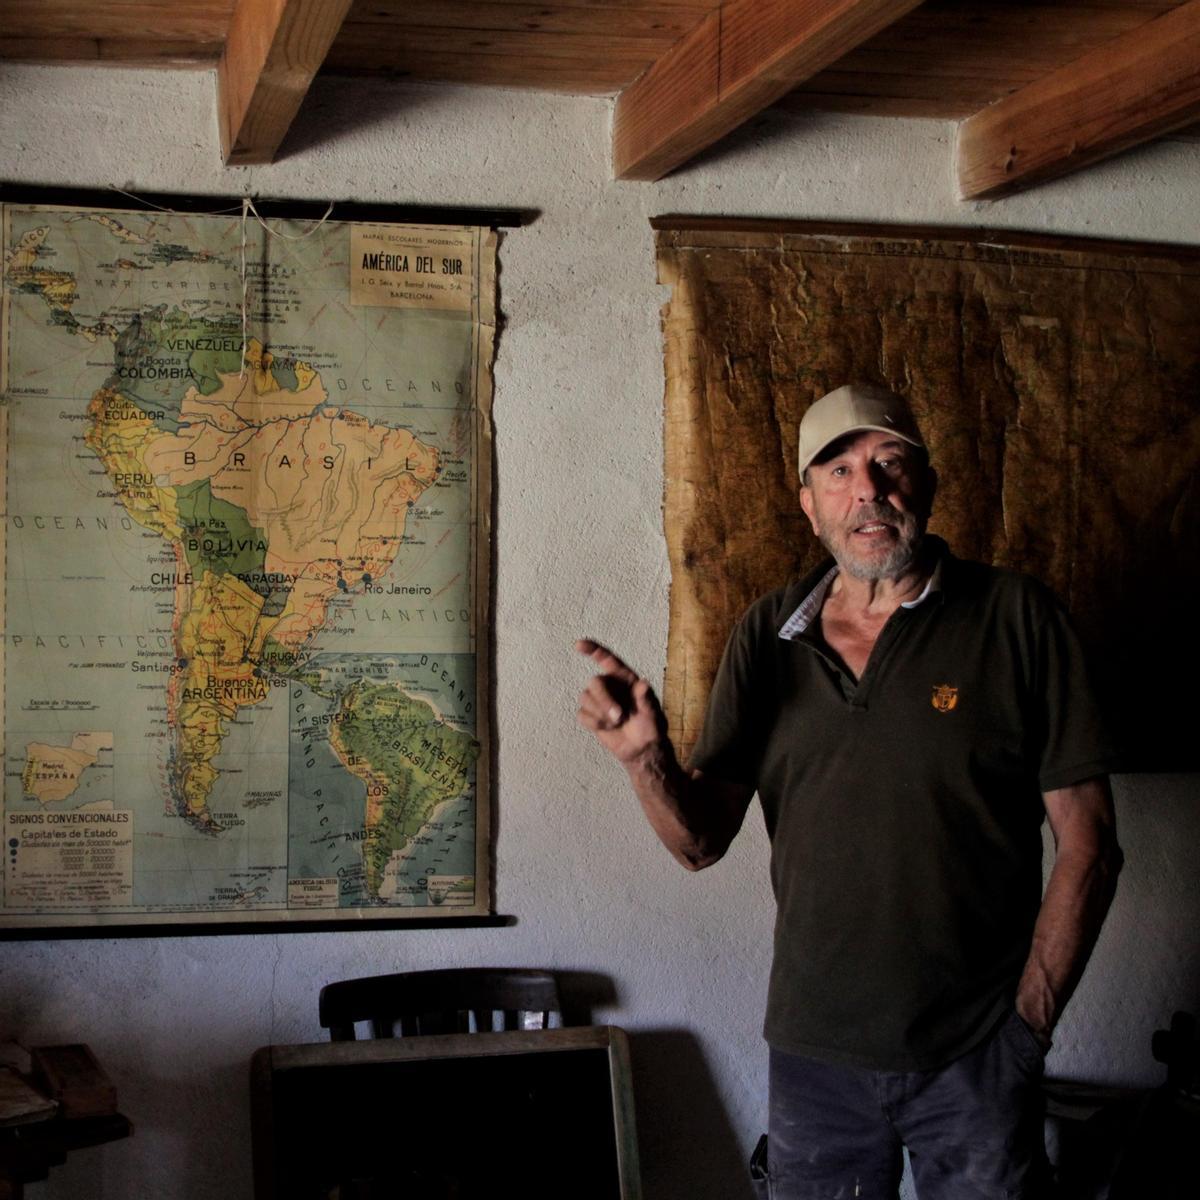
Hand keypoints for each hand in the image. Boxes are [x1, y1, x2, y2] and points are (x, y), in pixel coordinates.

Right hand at [575, 639, 666, 765]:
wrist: (641, 748)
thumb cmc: (651, 727)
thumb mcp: (653, 713)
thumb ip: (647, 699)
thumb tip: (643, 684)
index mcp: (625, 678)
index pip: (607, 658)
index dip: (592, 649)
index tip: (578, 644)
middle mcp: (610, 685)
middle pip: (594, 682)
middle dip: (604, 700)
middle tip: (619, 717)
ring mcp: (599, 700)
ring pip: (585, 697)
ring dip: (600, 714)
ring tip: (617, 724)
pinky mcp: (590, 714)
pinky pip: (582, 714)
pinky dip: (594, 723)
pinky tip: (608, 728)